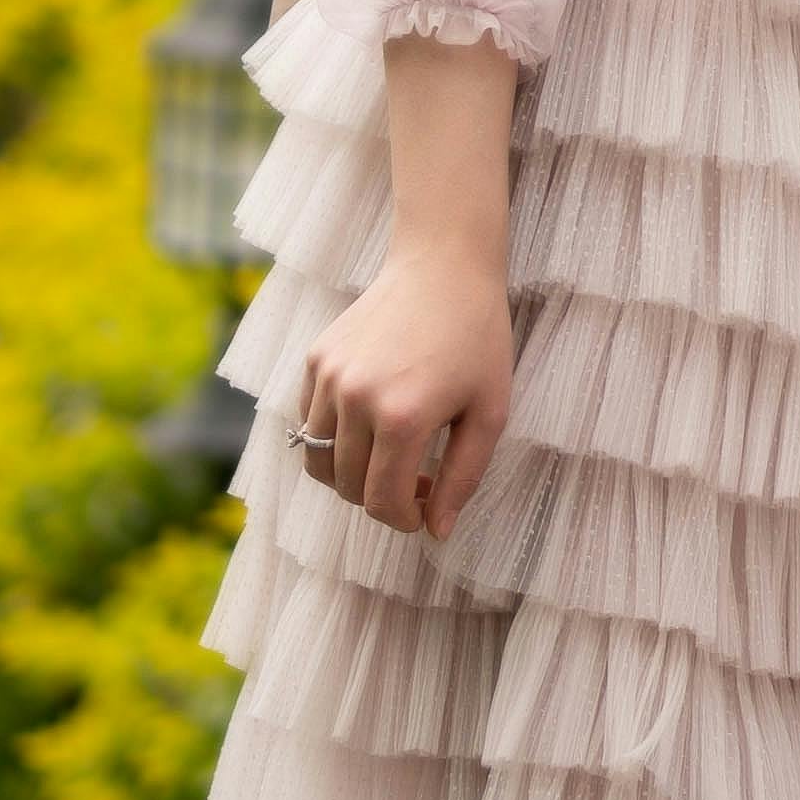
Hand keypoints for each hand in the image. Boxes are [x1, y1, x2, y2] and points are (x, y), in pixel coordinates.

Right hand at [294, 237, 511, 540]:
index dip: (401, 520)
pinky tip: (370, 421)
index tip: (420, 513)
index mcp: (403, 417)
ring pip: (317, 459)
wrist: (444, 267)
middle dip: (379, 499)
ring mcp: (329, 377)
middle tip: (415, 483)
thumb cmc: (478, 339)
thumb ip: (463, 477)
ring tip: (387, 458)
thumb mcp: (490, 411)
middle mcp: (356, 399)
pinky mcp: (316, 359)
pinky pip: (309, 422)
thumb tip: (437, 532)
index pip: (381, 501)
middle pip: (347, 487)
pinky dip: (332, 437)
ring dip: (348, 474)